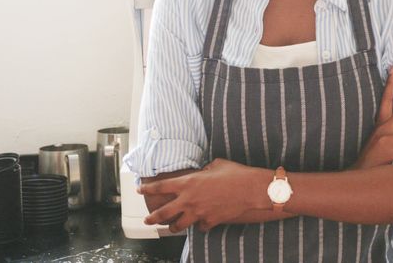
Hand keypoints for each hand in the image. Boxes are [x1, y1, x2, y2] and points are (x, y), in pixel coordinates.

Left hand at [139, 158, 270, 232]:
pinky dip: (200, 226)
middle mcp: (189, 199)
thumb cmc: (235, 174)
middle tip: (147, 220)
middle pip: (163, 212)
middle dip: (152, 217)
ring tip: (169, 227)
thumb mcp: (215, 164)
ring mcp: (199, 213)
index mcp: (188, 183)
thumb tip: (202, 172)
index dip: (148, 189)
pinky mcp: (210, 221)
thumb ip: (204, 170)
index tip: (140, 190)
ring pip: (178, 225)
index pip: (161, 187)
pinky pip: (200, 227)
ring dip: (172, 226)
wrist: (251, 189)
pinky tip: (201, 223)